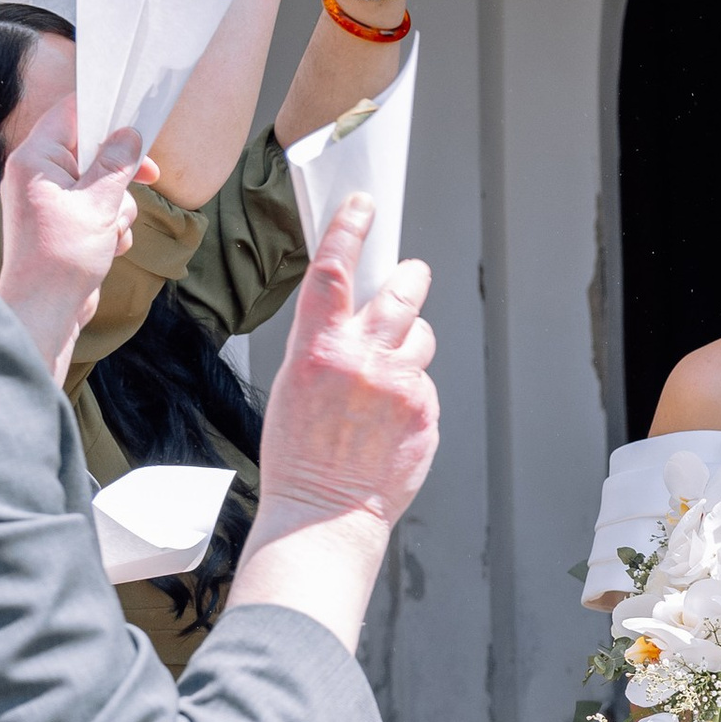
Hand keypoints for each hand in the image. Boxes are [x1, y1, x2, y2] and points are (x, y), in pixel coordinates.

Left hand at [0, 96, 148, 381]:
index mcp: (35, 160)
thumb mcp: (98, 205)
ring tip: (110, 232)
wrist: (44, 313)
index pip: (71, 113)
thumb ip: (116, 165)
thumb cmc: (61, 258)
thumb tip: (130, 136)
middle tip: (149, 176)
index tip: (137, 117)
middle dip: (120, 173)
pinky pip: (98, 210)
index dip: (105, 110)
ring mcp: (49, 200)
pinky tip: (107, 248)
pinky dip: (110, 227)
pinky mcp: (62, 223)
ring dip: (117, 208)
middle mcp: (37, 175)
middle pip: (92, 150)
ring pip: (102, 184)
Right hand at [249, 199, 437, 534]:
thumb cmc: (299, 455)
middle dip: (410, 277)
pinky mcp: (426, 411)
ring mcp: (400, 385)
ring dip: (410, 343)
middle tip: (411, 274)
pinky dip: (412, 392)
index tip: (363, 206)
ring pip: (421, 336)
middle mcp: (363, 360)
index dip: (349, 229)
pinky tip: (389, 420)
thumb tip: (357, 318)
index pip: (334, 270)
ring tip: (388, 374)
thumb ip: (326, 346)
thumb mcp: (294, 385)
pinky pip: (425, 382)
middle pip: (402, 291)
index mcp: (318, 349)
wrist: (324, 515)